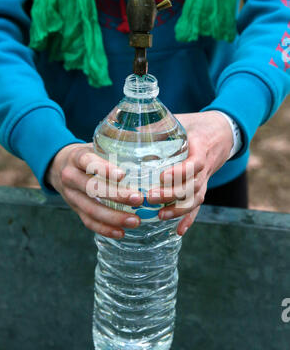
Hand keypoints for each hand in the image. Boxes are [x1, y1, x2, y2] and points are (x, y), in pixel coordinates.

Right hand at [46, 143, 143, 238]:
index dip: (104, 169)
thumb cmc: (87, 156)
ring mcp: (71, 195)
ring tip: (135, 221)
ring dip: (114, 217)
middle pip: (91, 188)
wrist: (58, 166)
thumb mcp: (95, 146)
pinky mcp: (75, 209)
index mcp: (76, 157)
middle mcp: (70, 176)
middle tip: (138, 199)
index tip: (123, 175)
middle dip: (116, 196)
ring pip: (91, 209)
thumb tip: (153, 153)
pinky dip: (105, 229)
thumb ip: (116, 149)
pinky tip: (121, 233)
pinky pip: (88, 222)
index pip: (88, 162)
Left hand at [147, 111, 233, 235]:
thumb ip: (159, 124)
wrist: (221, 131)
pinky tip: (178, 231)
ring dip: (179, 209)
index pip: (195, 163)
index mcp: (201, 146)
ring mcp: (205, 179)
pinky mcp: (202, 187)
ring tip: (160, 216)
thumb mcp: (181, 119)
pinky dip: (189, 219)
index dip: (180, 172)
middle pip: (193, 185)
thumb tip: (128, 126)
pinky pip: (198, 206)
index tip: (161, 177)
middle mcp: (205, 166)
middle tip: (150, 197)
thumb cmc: (196, 124)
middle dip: (172, 194)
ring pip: (196, 198)